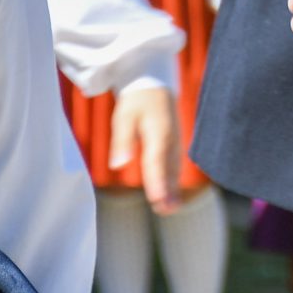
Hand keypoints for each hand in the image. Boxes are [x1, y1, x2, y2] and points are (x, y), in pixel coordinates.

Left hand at [108, 85, 182, 213]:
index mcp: (158, 133)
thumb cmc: (136, 101)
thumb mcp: (124, 116)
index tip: (157, 199)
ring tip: (169, 208)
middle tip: (166, 210)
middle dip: (168, 190)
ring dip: (172, 188)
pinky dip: (173, 179)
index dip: (157, 182)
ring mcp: (174, 141)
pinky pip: (175, 164)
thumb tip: (118, 164)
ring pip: (174, 168)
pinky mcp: (174, 142)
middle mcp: (170, 139)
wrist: (154, 83)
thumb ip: (122, 140)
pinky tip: (170, 192)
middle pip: (169, 168)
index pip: (156, 161)